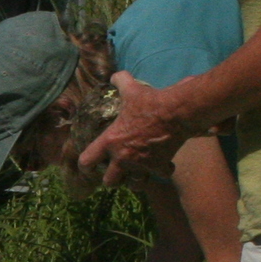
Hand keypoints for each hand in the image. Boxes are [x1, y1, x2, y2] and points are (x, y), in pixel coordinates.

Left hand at [75, 71, 184, 186]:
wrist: (174, 112)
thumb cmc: (149, 102)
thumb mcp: (132, 90)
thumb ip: (121, 82)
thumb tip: (115, 76)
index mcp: (110, 141)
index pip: (87, 161)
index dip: (85, 166)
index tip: (89, 166)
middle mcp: (122, 157)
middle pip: (109, 182)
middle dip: (112, 179)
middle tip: (116, 171)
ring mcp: (141, 164)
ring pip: (134, 185)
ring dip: (136, 180)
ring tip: (138, 172)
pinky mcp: (159, 166)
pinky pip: (160, 175)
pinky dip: (163, 170)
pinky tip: (164, 163)